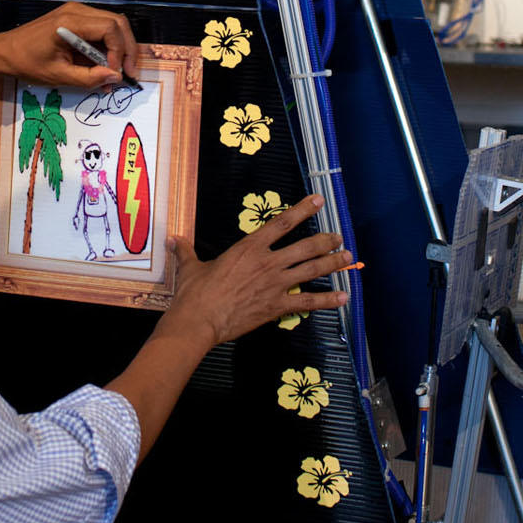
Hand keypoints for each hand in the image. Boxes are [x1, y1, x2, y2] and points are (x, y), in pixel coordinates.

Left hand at [0, 1, 136, 89]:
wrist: (5, 51)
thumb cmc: (26, 62)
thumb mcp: (57, 75)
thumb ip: (88, 78)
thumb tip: (115, 77)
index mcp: (70, 22)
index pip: (110, 29)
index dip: (120, 52)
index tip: (117, 73)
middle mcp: (76, 11)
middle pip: (117, 23)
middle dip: (127, 49)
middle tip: (129, 73)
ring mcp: (76, 12)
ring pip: (113, 24)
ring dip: (119, 48)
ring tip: (117, 72)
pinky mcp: (76, 18)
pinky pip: (101, 29)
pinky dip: (108, 47)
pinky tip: (105, 66)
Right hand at [160, 195, 351, 347]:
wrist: (198, 321)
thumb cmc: (195, 293)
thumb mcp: (190, 267)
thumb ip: (186, 250)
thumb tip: (173, 240)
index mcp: (249, 248)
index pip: (282, 223)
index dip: (302, 210)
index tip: (318, 201)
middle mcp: (267, 262)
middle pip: (305, 247)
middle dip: (325, 240)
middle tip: (339, 237)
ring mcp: (275, 284)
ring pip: (311, 270)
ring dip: (332, 264)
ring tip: (348, 258)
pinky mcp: (277, 306)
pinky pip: (308, 302)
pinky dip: (327, 300)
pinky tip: (343, 297)